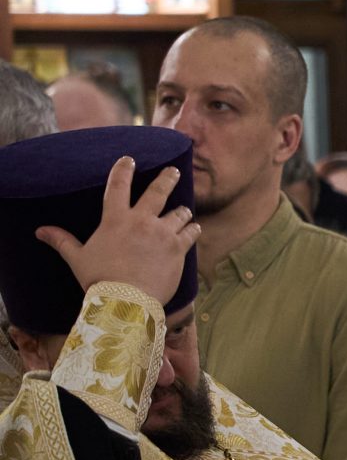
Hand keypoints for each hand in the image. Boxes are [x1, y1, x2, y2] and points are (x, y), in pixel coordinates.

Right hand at [35, 157, 200, 307]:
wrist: (126, 300)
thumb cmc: (99, 279)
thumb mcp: (77, 258)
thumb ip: (62, 241)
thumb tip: (40, 231)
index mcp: (115, 219)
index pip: (118, 186)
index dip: (123, 170)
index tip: (129, 160)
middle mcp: (141, 221)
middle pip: (158, 192)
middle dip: (167, 178)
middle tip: (174, 171)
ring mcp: (162, 233)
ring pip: (179, 213)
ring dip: (182, 211)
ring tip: (184, 211)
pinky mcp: (178, 248)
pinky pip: (190, 233)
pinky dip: (192, 230)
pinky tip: (193, 228)